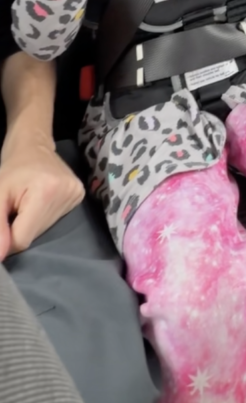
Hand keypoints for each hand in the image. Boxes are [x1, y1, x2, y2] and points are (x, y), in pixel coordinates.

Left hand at [0, 134, 83, 258]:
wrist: (34, 144)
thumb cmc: (12, 169)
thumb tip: (0, 258)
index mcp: (46, 191)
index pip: (23, 239)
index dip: (7, 236)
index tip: (4, 221)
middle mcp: (67, 193)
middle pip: (35, 234)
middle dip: (20, 227)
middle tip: (15, 208)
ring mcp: (76, 195)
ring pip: (44, 230)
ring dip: (31, 223)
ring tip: (27, 203)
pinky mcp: (80, 196)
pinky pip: (55, 220)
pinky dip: (43, 216)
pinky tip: (41, 200)